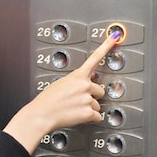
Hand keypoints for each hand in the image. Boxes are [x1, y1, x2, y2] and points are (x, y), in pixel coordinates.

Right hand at [3, 35, 117, 153]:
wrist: (42, 114)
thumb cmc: (47, 100)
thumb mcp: (61, 83)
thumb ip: (76, 81)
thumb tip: (87, 83)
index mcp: (77, 76)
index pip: (95, 57)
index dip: (106, 46)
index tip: (114, 37)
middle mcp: (85, 85)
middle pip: (99, 91)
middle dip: (92, 97)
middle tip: (78, 101)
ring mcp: (87, 99)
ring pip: (97, 106)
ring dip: (88, 109)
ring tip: (74, 109)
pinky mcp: (89, 112)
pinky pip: (97, 117)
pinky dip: (89, 119)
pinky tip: (78, 117)